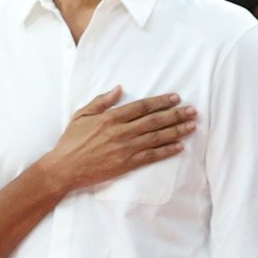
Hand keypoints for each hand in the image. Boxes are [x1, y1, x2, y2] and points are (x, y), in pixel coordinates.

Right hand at [40, 86, 195, 196]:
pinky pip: (151, 157)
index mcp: (111, 118)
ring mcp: (125, 149)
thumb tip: (119, 89)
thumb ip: (102, 101)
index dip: (160, 101)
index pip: (142, 107)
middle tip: (193, 110)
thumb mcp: (82, 115)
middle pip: (154, 121)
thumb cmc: (71, 141)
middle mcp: (121, 132)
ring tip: (192, 126)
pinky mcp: (126, 164)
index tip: (175, 97)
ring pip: (156, 138)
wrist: (64, 168)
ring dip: (177, 131)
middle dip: (176, 114)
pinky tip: (179, 146)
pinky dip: (166, 151)